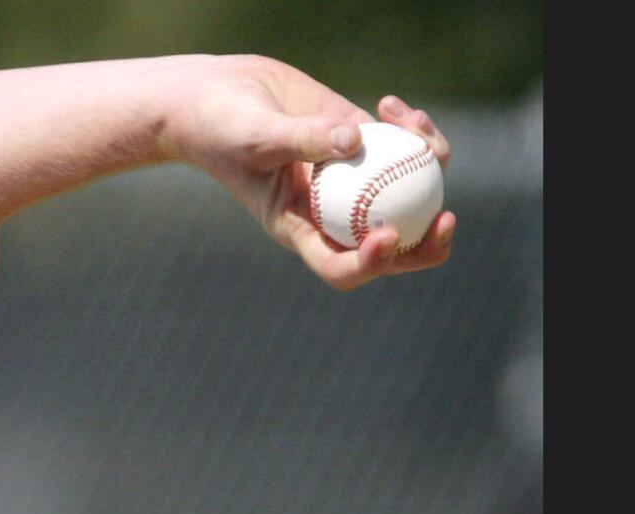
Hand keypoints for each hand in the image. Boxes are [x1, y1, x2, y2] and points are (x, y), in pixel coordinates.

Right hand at [165, 55, 455, 290]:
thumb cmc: (221, 125)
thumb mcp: (253, 136)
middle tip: (448, 219)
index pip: (339, 266)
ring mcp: (353, 180)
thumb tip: (357, 140)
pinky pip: (406, 150)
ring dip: (429, 165)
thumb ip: (301, 139)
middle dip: (427, 242)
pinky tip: (394, 105)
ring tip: (416, 125)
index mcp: (300, 229)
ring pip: (410, 193)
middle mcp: (332, 213)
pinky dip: (413, 130)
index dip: (369, 262)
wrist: (219, 93)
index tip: (385, 234)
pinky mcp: (364, 143)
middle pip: (392, 247)